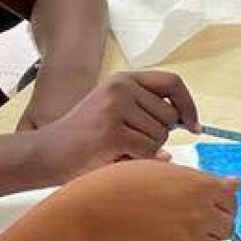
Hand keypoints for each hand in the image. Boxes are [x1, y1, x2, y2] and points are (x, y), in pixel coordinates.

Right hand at [29, 71, 200, 182]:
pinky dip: (138, 161)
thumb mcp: (116, 112)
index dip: (188, 105)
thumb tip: (187, 123)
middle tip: (132, 145)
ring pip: (160, 136)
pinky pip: (148, 151)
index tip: (193, 126)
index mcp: (123, 79)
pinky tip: (115, 158)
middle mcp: (121, 87)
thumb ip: (147, 110)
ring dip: (147, 151)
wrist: (46, 153)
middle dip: (159, 136)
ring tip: (119, 151)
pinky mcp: (113, 132)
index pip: (172, 82)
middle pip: (169, 116)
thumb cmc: (85, 139)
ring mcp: (116, 107)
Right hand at [37, 160, 235, 240]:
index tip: (194, 209)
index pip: (231, 203)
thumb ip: (202, 180)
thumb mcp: (163, 171)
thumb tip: (236, 183)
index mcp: (203, 185)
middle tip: (176, 226)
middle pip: (227, 230)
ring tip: (163, 238)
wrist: (91, 211)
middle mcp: (204, 213)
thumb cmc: (121, 186)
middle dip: (207, 229)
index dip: (214, 207)